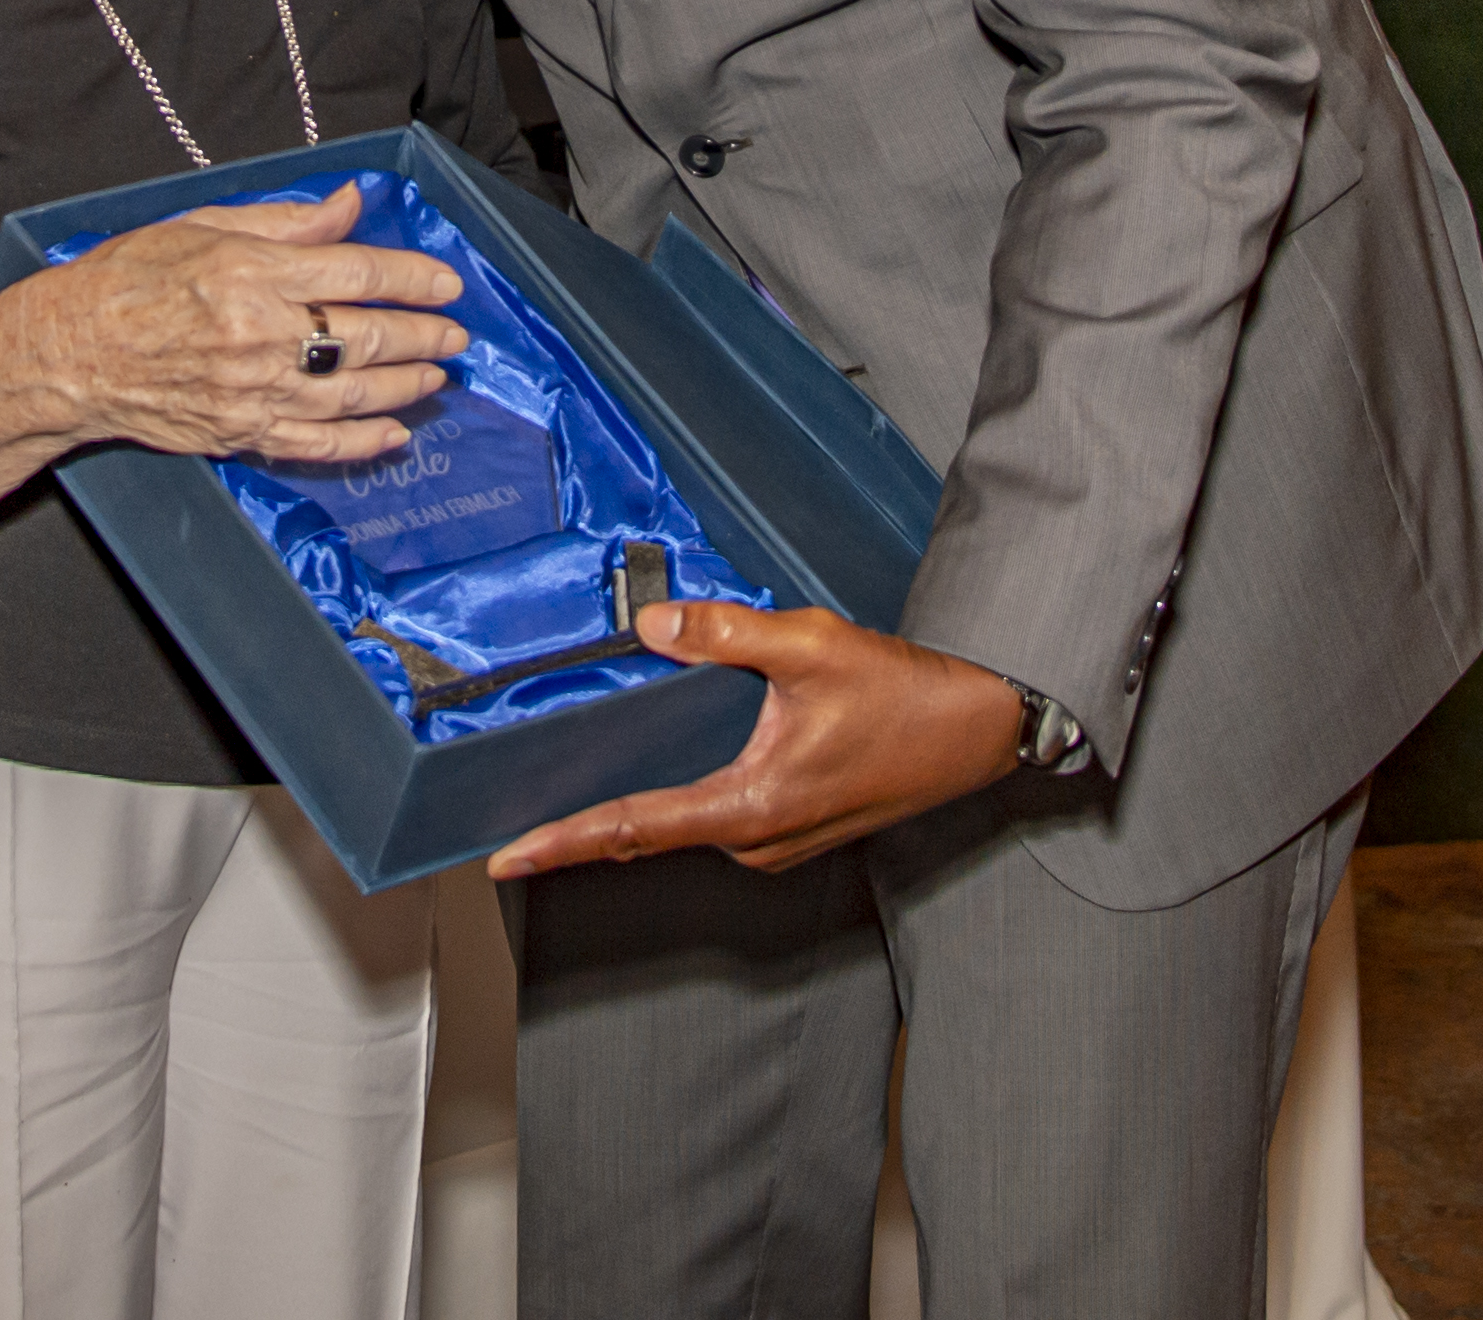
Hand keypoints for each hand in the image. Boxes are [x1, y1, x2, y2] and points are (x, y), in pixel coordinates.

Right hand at [1, 181, 470, 465]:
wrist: (69, 353)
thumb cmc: (128, 279)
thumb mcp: (203, 226)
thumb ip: (286, 220)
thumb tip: (349, 204)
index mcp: (250, 272)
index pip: (355, 272)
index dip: (411, 278)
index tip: (447, 282)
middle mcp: (258, 334)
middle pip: (365, 336)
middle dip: (423, 336)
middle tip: (456, 334)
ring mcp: (250, 391)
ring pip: (351, 394)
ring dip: (405, 387)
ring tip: (437, 377)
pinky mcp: (238, 433)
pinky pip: (315, 444)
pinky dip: (362, 443)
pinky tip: (394, 435)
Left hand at [486, 602, 1026, 877]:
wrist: (977, 730)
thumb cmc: (902, 693)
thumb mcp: (809, 646)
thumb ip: (726, 635)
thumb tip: (652, 624)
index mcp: (751, 806)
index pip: (634, 828)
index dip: (563, 842)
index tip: (504, 857)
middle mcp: (757, 838)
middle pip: (648, 828)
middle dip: (584, 818)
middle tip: (517, 800)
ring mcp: (777, 840)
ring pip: (685, 819)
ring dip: (638, 800)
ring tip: (576, 772)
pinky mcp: (793, 827)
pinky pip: (717, 812)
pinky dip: (680, 791)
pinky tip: (665, 754)